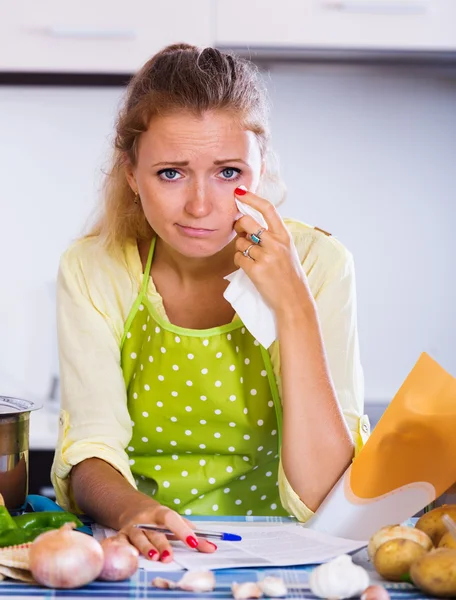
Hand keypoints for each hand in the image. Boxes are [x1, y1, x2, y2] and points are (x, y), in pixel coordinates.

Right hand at [114, 502, 216, 562]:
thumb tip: (211, 548)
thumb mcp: (175, 521)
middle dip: (162, 544)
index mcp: (160, 513)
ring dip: (147, 548)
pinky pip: (121, 543)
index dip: (183, 530)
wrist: (131, 508)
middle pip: (155, 531)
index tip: (193, 542)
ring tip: (155, 557)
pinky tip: (132, 556)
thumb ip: (192, 533)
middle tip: (169, 557)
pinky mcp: (121, 537)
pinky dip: (126, 549)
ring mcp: (132, 528)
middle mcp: (145, 519)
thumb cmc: (158, 518)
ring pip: (139, 538)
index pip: (172, 519)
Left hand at [233, 187, 313, 314]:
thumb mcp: (286, 250)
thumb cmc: (288, 276)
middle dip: (239, 226)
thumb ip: (271, 236)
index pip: (268, 209)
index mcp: (285, 236)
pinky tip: (250, 269)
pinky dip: (240, 262)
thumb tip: (246, 223)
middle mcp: (276, 243)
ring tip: (253, 259)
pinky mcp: (256, 270)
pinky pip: (238, 258)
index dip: (252, 198)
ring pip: (240, 242)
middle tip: (241, 233)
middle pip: (247, 222)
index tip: (239, 192)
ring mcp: (266, 256)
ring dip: (241, 249)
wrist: (294, 300)